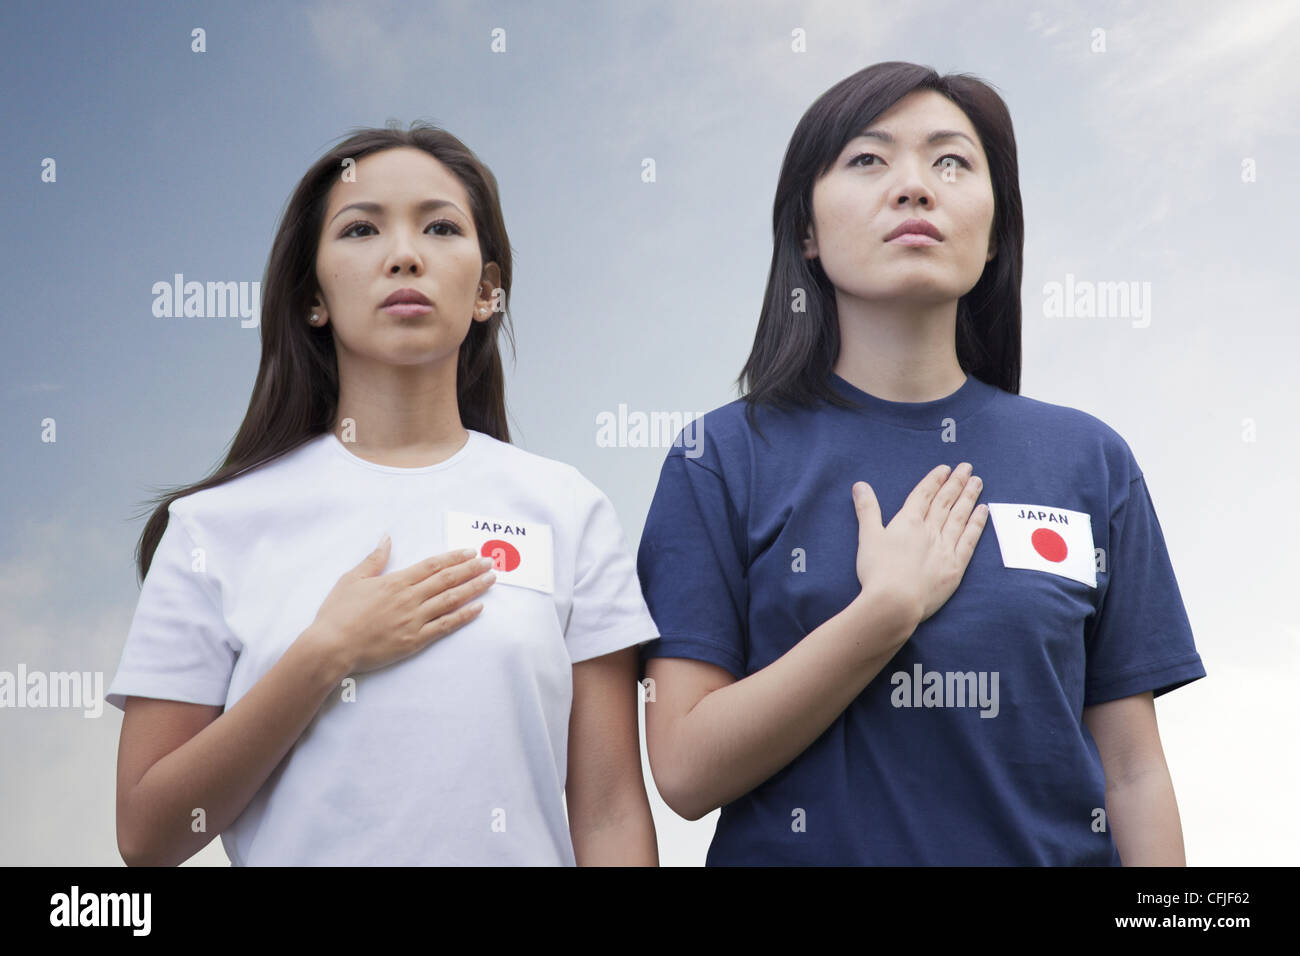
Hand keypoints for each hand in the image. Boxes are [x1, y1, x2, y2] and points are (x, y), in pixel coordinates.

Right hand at [305, 537, 496, 675]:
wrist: (332, 646)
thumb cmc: (338, 613)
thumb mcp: (352, 579)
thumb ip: (374, 559)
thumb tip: (387, 538)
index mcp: (396, 581)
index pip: (433, 565)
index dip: (454, 558)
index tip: (471, 552)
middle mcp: (410, 597)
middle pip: (447, 579)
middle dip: (471, 569)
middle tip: (491, 562)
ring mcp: (414, 619)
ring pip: (451, 600)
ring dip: (473, 588)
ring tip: (490, 580)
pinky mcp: (415, 640)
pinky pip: (445, 626)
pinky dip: (464, 616)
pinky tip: (478, 608)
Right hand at [852, 462, 987, 637]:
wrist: (895, 602)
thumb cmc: (877, 572)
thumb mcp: (868, 537)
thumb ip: (867, 509)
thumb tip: (860, 485)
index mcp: (908, 522)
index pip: (924, 495)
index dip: (935, 480)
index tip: (945, 468)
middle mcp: (930, 531)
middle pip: (945, 501)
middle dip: (956, 482)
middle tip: (967, 467)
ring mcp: (945, 548)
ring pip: (960, 516)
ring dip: (969, 497)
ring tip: (977, 482)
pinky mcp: (955, 566)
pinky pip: (969, 539)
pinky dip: (977, 524)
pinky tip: (983, 511)